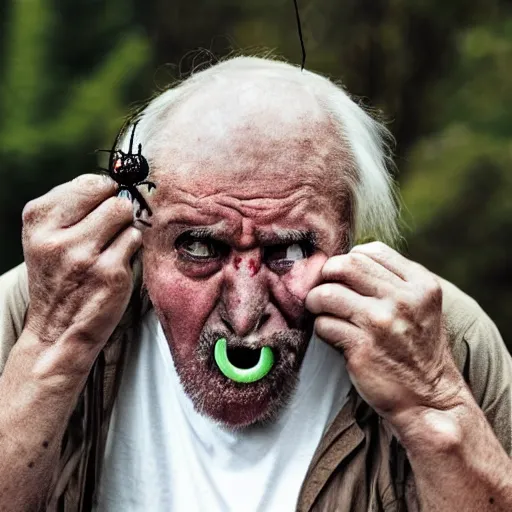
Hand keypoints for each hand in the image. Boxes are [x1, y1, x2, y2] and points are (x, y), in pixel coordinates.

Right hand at [21, 174, 140, 371]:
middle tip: (107, 232)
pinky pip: (136, 240)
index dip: (103, 193)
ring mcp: (85, 256)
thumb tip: (115, 183)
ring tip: (110, 247)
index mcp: (38, 220)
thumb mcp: (47, 236)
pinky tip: (116, 263)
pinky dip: (131, 249)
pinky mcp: (110, 274)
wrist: (57, 329)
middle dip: (117, 211)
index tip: (99, 208)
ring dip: (125, 229)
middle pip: (113, 199)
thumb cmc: (59, 276)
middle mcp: (58, 237)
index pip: (90, 182)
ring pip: (127, 216)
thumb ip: (73, 206)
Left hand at [306, 242, 463, 423]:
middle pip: (347, 265)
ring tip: (320, 309)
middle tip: (324, 287)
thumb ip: (393, 280)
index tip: (343, 275)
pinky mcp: (362, 347)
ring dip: (316, 300)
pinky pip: (323, 324)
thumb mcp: (421, 306)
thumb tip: (346, 260)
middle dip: (327, 273)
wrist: (429, 398)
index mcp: (421, 284)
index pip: (372, 251)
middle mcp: (403, 299)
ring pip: (328, 293)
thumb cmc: (419, 349)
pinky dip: (321, 327)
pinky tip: (332, 334)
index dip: (350, 259)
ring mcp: (381, 323)